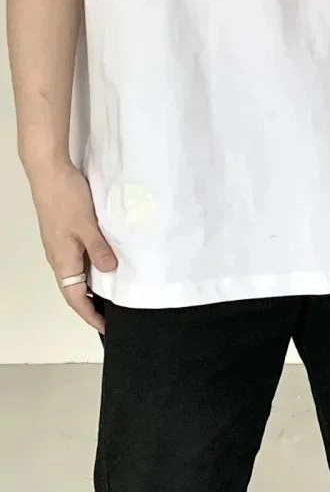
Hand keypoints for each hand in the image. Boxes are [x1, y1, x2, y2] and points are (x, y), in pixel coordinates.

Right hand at [29, 162, 116, 332]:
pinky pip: (77, 258)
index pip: (75, 298)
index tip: (104, 326)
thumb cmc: (66, 198)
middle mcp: (58, 257)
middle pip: (74, 289)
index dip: (90, 314)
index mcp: (63, 260)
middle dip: (91, 303)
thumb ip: (99, 249)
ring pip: (76, 273)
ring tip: (111, 290)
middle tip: (111, 311)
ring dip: (91, 284)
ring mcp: (59, 245)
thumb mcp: (88, 226)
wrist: (49, 174)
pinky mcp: (63, 233)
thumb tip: (110, 271)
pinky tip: (104, 260)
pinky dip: (90, 266)